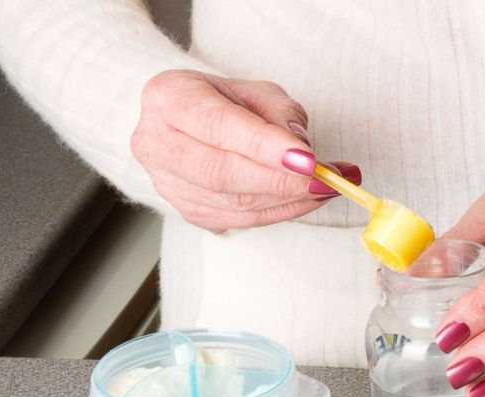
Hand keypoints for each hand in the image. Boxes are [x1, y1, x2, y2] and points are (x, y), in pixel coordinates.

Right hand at [131, 69, 359, 230]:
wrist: (187, 122)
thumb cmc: (222, 101)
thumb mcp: (253, 89)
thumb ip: (278, 112)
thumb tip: (300, 148)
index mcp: (169, 99)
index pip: (220, 127)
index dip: (265, 147)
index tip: (308, 160)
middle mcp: (157, 143)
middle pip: (223, 173)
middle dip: (281, 181)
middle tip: (325, 180)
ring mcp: (168, 183)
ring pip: (234, 202)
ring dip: (288, 200)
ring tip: (327, 187)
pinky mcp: (187, 210)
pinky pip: (239, 219)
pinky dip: (278, 212)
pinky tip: (305, 200)